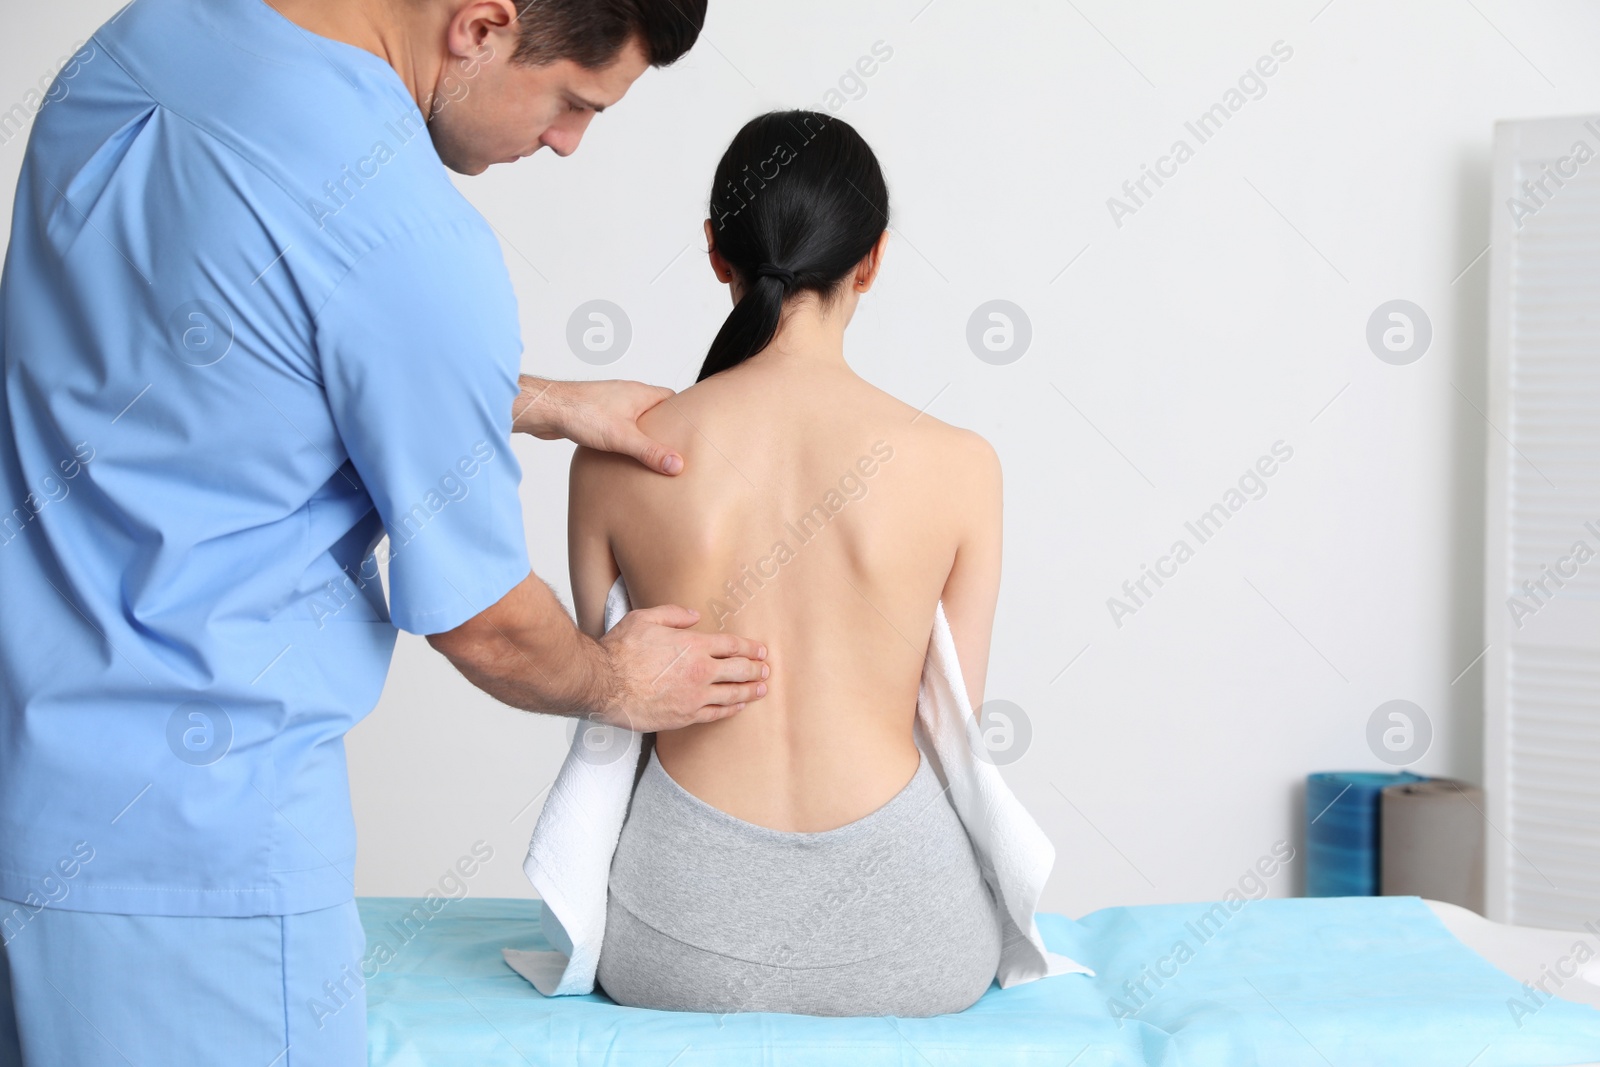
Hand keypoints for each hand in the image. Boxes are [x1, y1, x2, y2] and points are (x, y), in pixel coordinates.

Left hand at [513, 376, 684, 474]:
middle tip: (674, 451)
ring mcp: (612, 404)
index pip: (673, 399)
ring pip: (636, 419)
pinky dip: (624, 438)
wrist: (546, 409)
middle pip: (656, 411)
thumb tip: (677, 465)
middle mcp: (628, 395)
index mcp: (641, 393)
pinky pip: (619, 426)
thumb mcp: (623, 437)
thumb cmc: (582, 413)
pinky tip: (623, 455)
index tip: (693, 434)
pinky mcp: (597, 414)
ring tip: (651, 457)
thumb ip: (651, 452)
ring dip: (643, 435)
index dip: (684, 415)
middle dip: (664, 429)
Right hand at [596, 604, 768, 731]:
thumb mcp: (645, 618)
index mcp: (693, 645)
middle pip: (739, 670)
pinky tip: (738, 707)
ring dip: (750, 691)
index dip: (750, 648)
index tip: (761, 650)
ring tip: (762, 689)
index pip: (732, 646)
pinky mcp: (684, 716)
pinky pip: (716, 714)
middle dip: (756, 669)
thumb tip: (694, 616)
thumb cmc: (620, 651)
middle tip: (766, 670)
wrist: (603, 684)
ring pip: (732, 694)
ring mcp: (694, 696)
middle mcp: (699, 672)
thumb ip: (674, 615)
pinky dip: (731, 710)